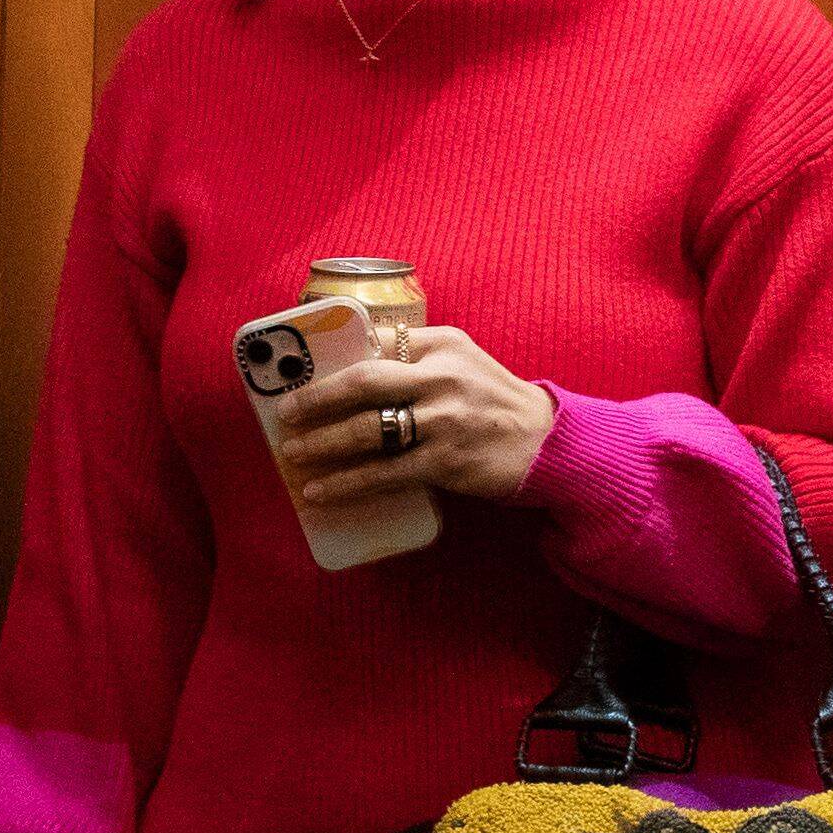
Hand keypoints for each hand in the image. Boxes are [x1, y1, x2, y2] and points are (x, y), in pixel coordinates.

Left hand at [271, 322, 559, 505]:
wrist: (546, 442)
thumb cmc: (494, 403)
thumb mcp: (462, 363)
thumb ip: (416, 360)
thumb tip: (352, 373)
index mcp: (442, 344)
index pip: (375, 342)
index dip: (333, 358)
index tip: (301, 371)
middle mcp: (441, 376)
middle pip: (362, 381)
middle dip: (316, 398)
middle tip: (286, 412)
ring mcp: (443, 419)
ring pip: (366, 429)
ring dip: (322, 443)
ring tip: (294, 453)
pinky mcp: (444, 460)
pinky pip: (382, 473)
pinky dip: (346, 483)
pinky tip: (320, 491)